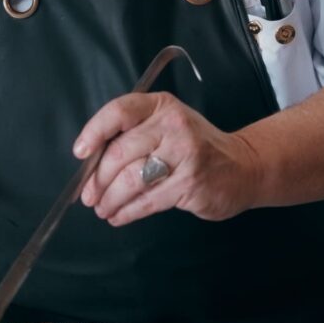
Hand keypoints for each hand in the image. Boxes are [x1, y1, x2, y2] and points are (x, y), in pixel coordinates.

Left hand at [74, 91, 259, 225]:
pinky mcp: (189, 184)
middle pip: (120, 152)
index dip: (94, 132)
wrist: (243, 167)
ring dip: (110, 199)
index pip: (119, 111)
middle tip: (89, 195)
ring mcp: (184, 155)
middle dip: (98, 178)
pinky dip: (127, 212)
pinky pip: (147, 200)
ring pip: (131, 179)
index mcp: (161, 106)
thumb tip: (91, 162)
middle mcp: (172, 125)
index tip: (80, 152)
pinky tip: (119, 216)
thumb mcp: (167, 126)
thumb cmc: (195, 147)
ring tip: (102, 208)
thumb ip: (134, 135)